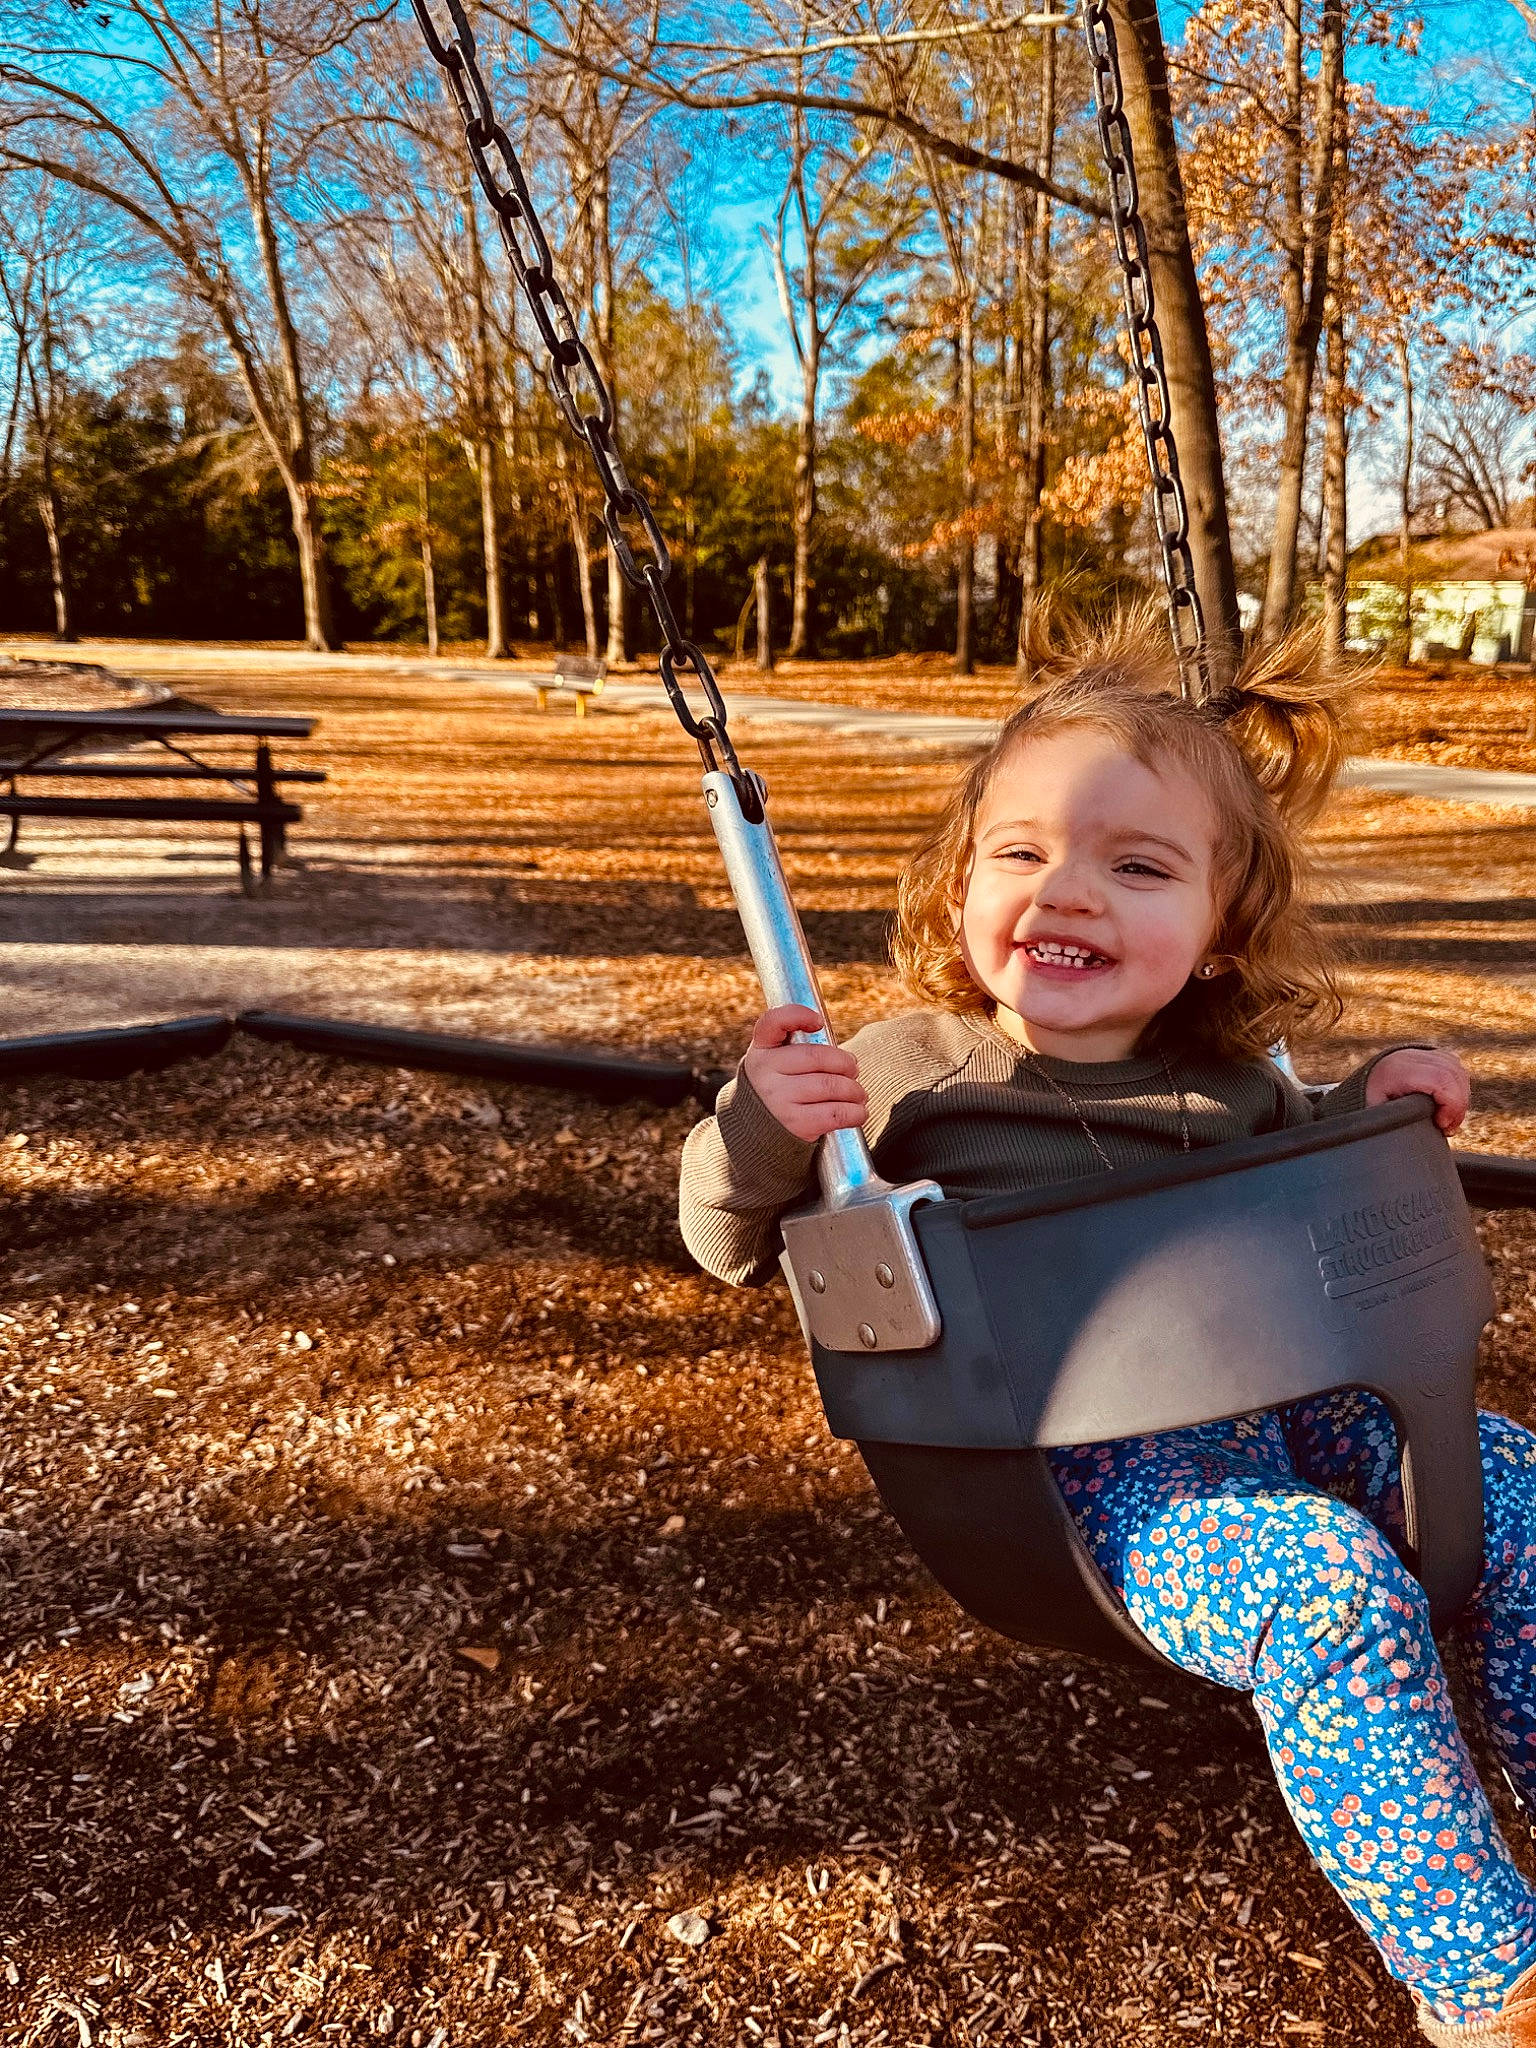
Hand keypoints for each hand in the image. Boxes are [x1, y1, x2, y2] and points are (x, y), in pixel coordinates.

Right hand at [741, 1004, 867, 1142]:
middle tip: (853, 1070)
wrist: (758, 1129)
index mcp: (762, 1049)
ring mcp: (778, 1099)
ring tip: (858, 1094)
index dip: (798, 1015)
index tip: (818, 1021)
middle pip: (817, 1057)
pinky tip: (857, 1111)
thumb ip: (800, 1047)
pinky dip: (856, 1112)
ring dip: (854, 1090)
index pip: (773, 1021)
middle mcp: (765, 1072)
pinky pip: (836, 1113)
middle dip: (845, 1063)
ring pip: (831, 1085)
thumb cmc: (781, 1087)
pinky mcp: (795, 1124)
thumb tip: (848, 1060)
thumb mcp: (777, 1061)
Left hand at [1364, 1047, 1470, 1134]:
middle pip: (1453, 1076)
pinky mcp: (1435, 1055)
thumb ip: (1394, 1120)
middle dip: (1457, 1106)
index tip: (1441, 1124)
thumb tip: (1410, 1139)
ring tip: (1447, 1119)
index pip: (1440, 1079)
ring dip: (1461, 1099)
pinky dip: (1460, 1089)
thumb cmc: (1371, 1099)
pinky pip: (1457, 1069)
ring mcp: (1425, 1054)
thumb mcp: (1375, 1112)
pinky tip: (1449, 1105)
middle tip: (1447, 1126)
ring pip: (1458, 1072)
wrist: (1368, 1077)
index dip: (1450, 1104)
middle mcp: (1413, 1057)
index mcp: (1398, 1071)